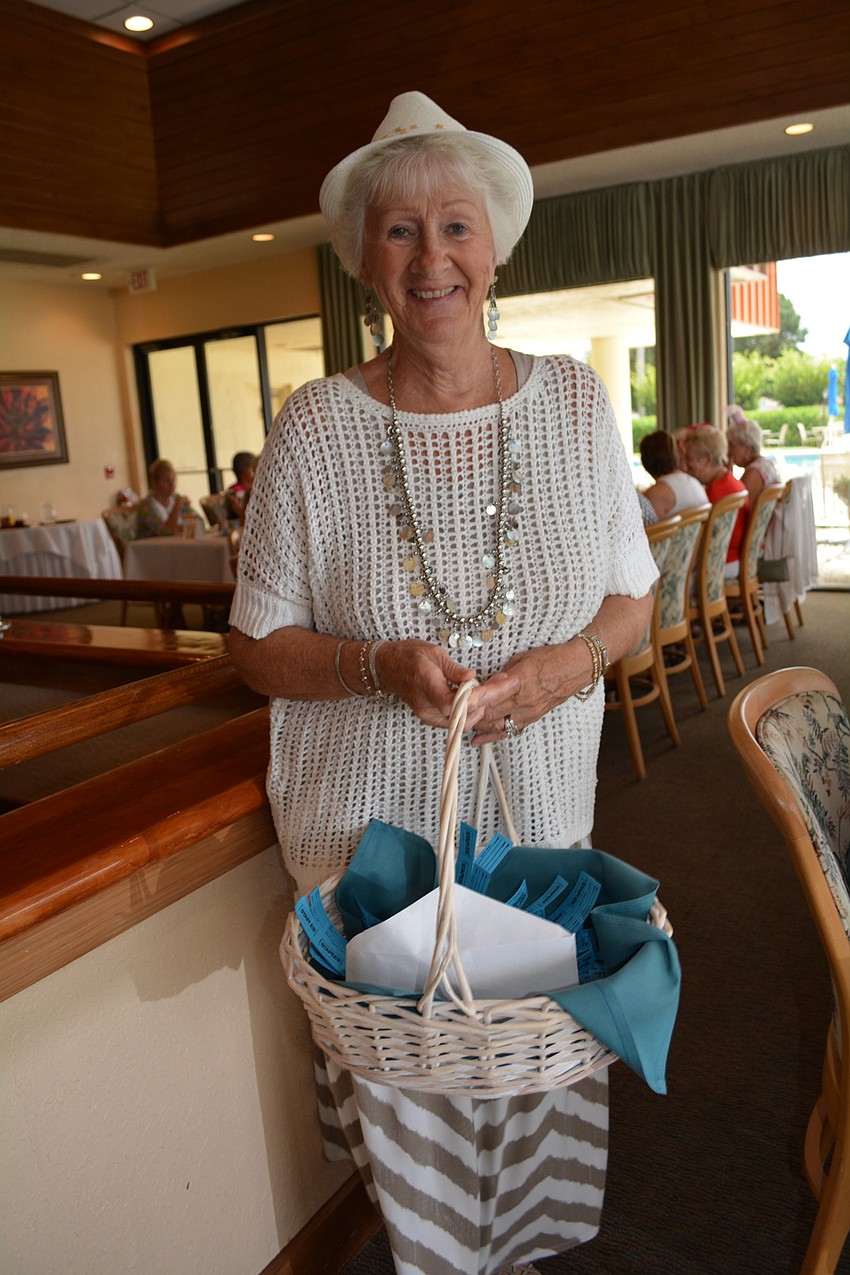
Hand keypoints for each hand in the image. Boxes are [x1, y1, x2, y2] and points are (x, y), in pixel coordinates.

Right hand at [376, 639, 476, 728]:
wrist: (387, 667)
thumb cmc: (408, 656)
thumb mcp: (433, 653)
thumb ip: (454, 668)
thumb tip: (472, 676)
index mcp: (425, 684)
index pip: (450, 704)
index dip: (470, 700)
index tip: (481, 689)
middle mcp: (425, 705)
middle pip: (458, 717)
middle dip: (477, 705)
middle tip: (484, 688)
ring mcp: (426, 715)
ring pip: (457, 724)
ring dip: (472, 711)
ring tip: (475, 692)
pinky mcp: (428, 718)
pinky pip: (451, 722)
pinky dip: (463, 713)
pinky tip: (467, 699)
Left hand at [466, 643, 594, 744]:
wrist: (575, 669)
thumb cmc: (549, 658)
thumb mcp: (522, 658)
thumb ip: (502, 674)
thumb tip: (485, 683)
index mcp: (521, 681)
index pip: (493, 693)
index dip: (475, 698)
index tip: (459, 701)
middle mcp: (524, 701)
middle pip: (491, 711)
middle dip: (470, 714)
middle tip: (450, 714)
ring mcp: (528, 713)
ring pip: (496, 724)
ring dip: (477, 725)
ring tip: (459, 725)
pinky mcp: (531, 719)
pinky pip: (508, 731)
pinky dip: (491, 736)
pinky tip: (476, 740)